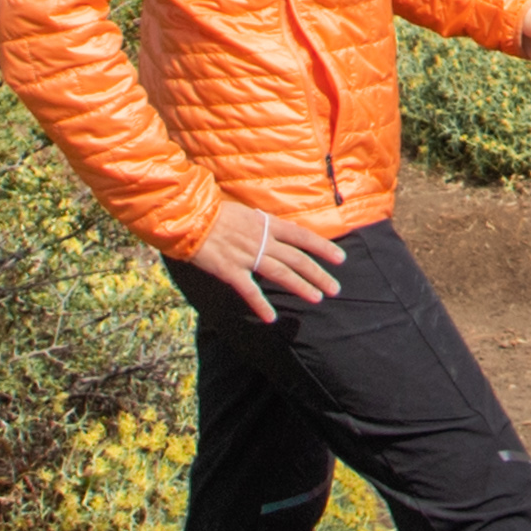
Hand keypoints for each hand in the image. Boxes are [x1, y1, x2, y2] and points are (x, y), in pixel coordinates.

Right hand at [175, 195, 347, 311]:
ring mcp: (247, 255)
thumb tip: (278, 230)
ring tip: (317, 298)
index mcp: (267, 224)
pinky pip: (249, 290)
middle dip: (318, 274)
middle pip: (297, 258)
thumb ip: (264, 224)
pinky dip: (260, 305)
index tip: (340, 258)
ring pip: (281, 273)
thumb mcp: (246, 212)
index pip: (302, 236)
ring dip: (301, 286)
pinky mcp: (230, 270)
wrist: (190, 218)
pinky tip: (271, 318)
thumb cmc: (216, 213)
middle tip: (335, 288)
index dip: (323, 247)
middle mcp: (262, 240)